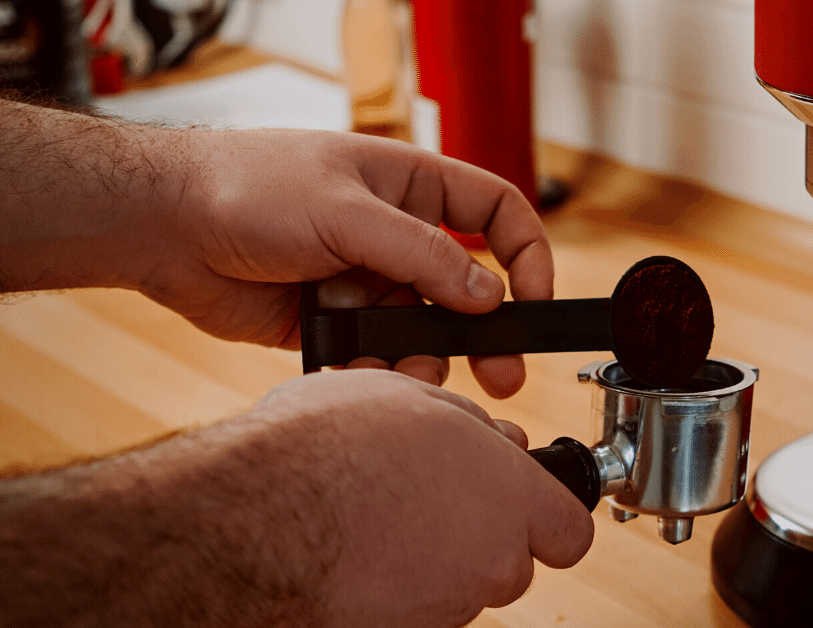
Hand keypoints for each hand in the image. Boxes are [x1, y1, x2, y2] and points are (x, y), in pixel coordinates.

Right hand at [0, 369, 593, 627]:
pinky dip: (394, 592)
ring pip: (458, 589)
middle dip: (480, 538)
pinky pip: (415, 613)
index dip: (548, 518)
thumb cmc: (326, 451)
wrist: (253, 520)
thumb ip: (471, 429)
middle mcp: (491, 562)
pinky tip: (356, 559)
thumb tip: (496, 442)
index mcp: (512, 497)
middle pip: (511, 562)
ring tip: (376, 524)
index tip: (528, 509)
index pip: (570, 532)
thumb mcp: (410, 399)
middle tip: (428, 505)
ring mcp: (446, 609)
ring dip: (432, 563)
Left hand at [145, 128, 552, 397]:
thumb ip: (424, 254)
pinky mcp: (336, 322)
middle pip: (467, 287)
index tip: (534, 297)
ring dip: (422, 358)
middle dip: (486, 334)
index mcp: (410, 186)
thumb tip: (487, 296)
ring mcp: (367, 279)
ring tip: (404, 376)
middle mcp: (395, 234)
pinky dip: (378, 371)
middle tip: (502, 377)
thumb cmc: (246, 187)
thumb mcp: (347, 210)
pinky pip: (378, 355)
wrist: (163, 228)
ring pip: (423, 331)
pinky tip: (361, 373)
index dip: (525, 253)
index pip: (495, 212)